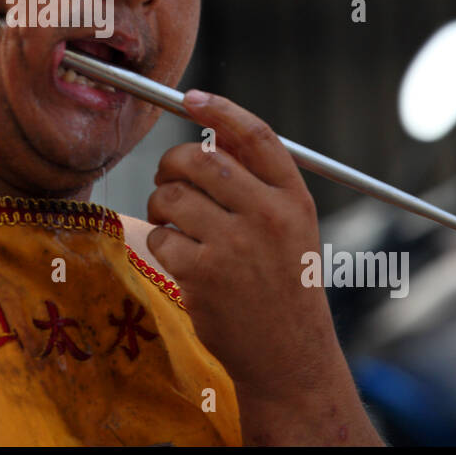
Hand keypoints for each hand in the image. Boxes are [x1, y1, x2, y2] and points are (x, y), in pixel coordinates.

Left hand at [146, 89, 381, 443]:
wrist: (288, 356)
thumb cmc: (284, 285)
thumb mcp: (291, 227)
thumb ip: (257, 182)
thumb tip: (211, 133)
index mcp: (293, 198)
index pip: (255, 135)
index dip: (220, 110)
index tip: (192, 98)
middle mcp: (267, 216)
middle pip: (201, 158)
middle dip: (173, 163)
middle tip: (170, 178)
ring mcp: (233, 246)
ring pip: (172, 195)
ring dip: (162, 204)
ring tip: (174, 221)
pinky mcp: (202, 275)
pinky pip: (162, 236)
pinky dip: (162, 242)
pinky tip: (182, 258)